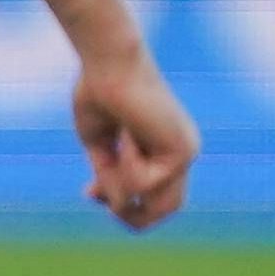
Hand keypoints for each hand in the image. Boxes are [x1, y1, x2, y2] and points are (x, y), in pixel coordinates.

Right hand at [73, 53, 198, 231]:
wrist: (108, 62)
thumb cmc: (98, 91)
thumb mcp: (100, 143)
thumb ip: (111, 175)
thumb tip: (118, 207)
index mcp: (163, 147)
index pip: (154, 194)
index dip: (121, 203)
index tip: (88, 192)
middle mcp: (181, 152)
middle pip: (168, 208)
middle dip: (129, 213)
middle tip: (95, 196)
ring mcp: (186, 152)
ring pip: (162, 204)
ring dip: (123, 192)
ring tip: (106, 161)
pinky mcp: (183, 151)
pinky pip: (147, 182)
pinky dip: (126, 166)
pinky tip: (123, 134)